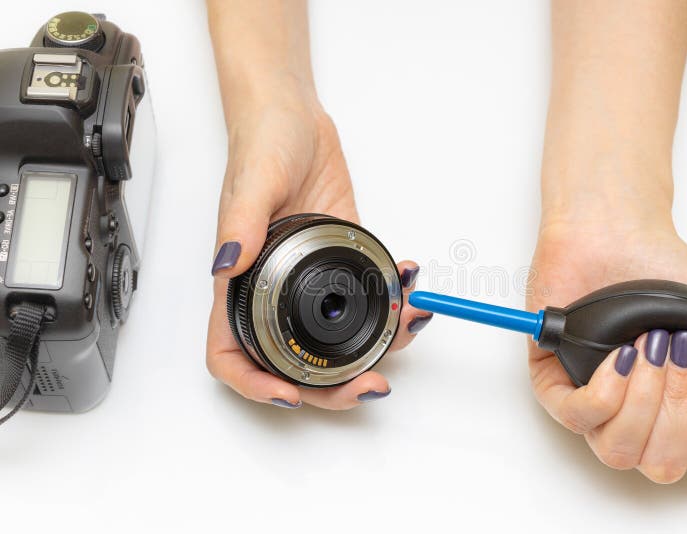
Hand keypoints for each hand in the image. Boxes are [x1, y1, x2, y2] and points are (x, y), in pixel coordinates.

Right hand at [206, 79, 430, 409]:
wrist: (295, 118)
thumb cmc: (261, 144)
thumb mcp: (250, 181)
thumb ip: (239, 225)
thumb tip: (226, 266)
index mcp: (243, 281)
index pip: (231, 351)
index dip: (253, 384)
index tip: (290, 395)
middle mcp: (276, 290)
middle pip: (295, 361)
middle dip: (334, 384)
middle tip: (373, 383)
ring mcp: (313, 279)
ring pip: (340, 335)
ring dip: (377, 344)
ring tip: (409, 324)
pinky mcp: (343, 259)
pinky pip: (367, 294)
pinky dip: (392, 301)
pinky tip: (409, 283)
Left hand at [527, 217, 686, 482]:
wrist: (618, 230)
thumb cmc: (661, 276)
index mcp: (670, 412)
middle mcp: (631, 415)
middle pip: (660, 463)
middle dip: (682, 411)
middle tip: (682, 351)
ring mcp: (590, 400)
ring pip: (618, 449)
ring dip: (645, 400)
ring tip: (652, 346)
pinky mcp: (550, 379)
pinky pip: (576, 418)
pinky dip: (607, 391)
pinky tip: (621, 355)